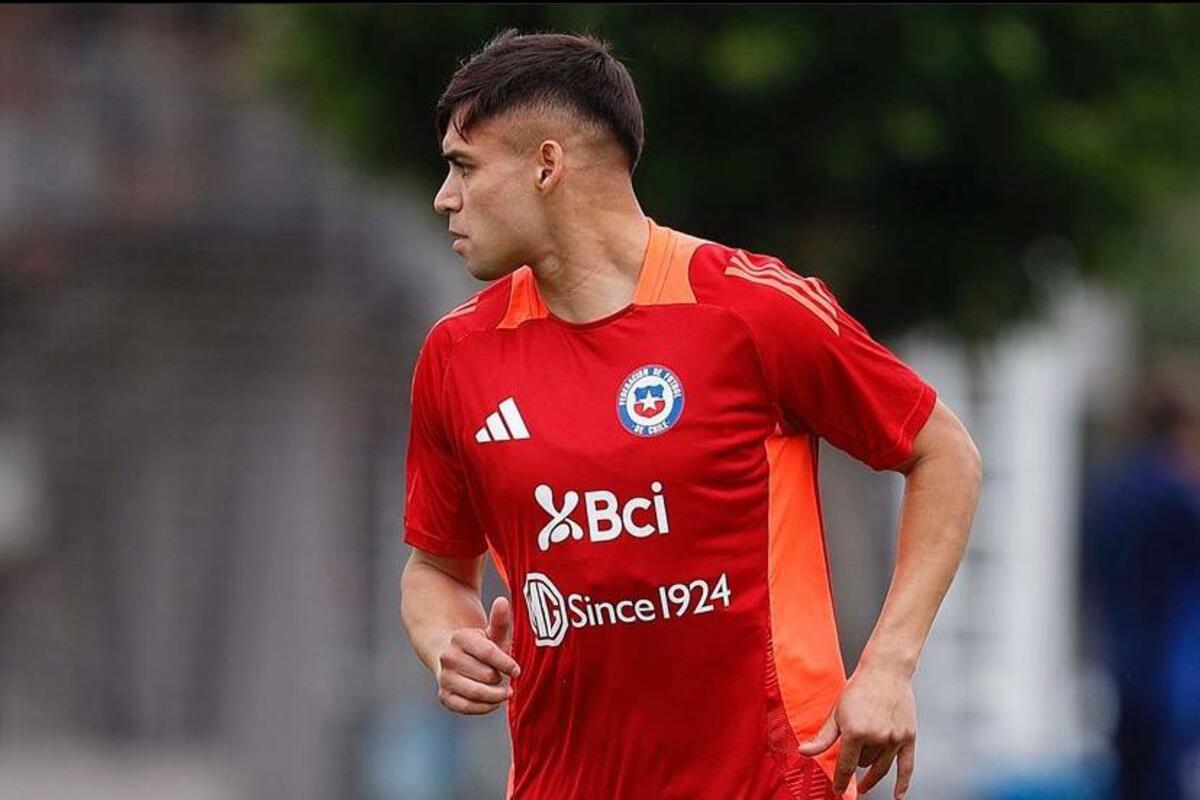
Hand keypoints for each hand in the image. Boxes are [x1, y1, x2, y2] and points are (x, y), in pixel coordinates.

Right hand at [435, 596, 521, 714]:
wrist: (453, 658)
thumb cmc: (480, 646)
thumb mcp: (491, 633)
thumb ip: (499, 620)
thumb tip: (502, 601)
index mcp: (460, 638)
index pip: (488, 653)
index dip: (506, 663)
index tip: (517, 671)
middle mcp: (448, 657)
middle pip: (486, 675)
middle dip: (499, 678)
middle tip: (501, 676)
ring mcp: (444, 677)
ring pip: (477, 692)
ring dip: (495, 695)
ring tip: (502, 691)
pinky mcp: (444, 696)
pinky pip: (467, 707)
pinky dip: (484, 707)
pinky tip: (493, 702)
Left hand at [796, 663, 916, 798]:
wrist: (886, 671)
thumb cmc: (860, 687)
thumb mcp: (836, 712)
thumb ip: (823, 737)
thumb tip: (804, 752)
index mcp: (856, 732)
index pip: (846, 767)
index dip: (840, 781)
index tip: (838, 790)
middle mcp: (877, 737)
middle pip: (864, 765)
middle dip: (856, 764)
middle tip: (852, 764)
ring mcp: (894, 738)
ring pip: (881, 767)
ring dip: (872, 772)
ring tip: (867, 778)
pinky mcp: (909, 737)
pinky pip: (907, 767)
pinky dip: (903, 784)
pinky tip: (898, 795)